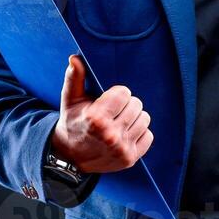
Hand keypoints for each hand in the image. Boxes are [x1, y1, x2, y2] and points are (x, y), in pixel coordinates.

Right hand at [51, 54, 153, 173]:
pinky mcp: (130, 159)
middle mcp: (110, 135)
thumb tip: (75, 58)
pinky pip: (148, 136)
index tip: (108, 99)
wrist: (70, 156)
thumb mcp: (70, 100)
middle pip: (136, 104)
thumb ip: (74, 78)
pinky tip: (125, 133)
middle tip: (114, 111)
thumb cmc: (73, 122)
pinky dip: (139, 133)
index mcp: (96, 118)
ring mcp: (121, 149)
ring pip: (144, 119)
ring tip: (120, 121)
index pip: (124, 93)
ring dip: (134, 118)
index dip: (117, 94)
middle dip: (126, 105)